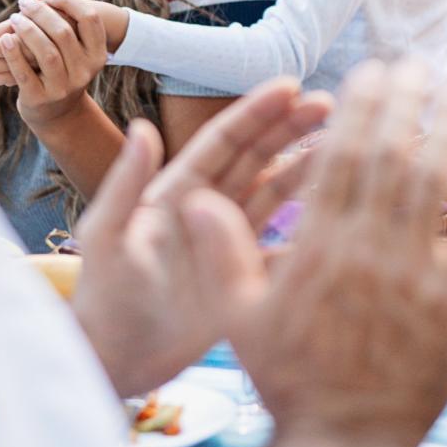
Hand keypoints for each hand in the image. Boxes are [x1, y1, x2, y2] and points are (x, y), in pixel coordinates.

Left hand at [0, 0, 128, 92]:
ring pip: (47, 52)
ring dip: (27, 30)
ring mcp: (64, 87)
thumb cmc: (60, 67)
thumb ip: (57, 16)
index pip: (90, 19)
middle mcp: (85, 71)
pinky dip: (13, 53)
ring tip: (14, 18)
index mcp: (97, 54)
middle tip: (23, 3)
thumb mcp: (67, 45)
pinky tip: (5, 37)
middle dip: (41, 13)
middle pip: (64, 33)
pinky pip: (24, 73)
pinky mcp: (41, 97)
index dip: (68, 2)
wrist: (55, 112)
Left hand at [68, 79, 331, 397]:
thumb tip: (142, 127)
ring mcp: (226, 239)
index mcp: (175, 191)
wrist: (114, 360)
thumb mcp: (107, 238)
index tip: (290, 86)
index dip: (256, 112)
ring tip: (343, 146)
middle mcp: (206, 207)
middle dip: (290, 127)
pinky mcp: (241, 272)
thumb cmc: (103, 298)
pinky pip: (283, 243)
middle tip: (329, 103)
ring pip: (275, 192)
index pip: (223, 142)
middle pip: (256, 157)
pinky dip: (309, 228)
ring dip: (305, 167)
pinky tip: (341, 213)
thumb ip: (126, 184)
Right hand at [178, 62, 446, 446]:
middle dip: (403, 102)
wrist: (344, 442)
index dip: (357, 110)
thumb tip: (191, 198)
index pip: (338, 160)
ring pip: (435, 183)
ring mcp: (414, 275)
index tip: (368, 74)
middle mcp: (368, 251)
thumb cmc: (290, 380)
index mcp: (316, 247)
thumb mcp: (238, 317)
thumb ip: (221, 252)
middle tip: (415, 62)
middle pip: (389, 158)